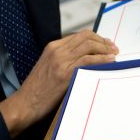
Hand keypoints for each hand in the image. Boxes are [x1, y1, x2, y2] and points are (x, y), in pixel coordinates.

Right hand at [0, 29, 117, 136]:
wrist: (25, 104)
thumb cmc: (37, 90)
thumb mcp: (48, 67)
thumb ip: (63, 59)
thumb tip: (86, 58)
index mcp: (52, 47)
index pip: (79, 35)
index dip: (96, 38)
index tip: (106, 44)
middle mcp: (57, 50)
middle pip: (86, 37)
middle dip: (103, 41)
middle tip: (113, 48)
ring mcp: (60, 61)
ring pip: (89, 46)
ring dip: (105, 49)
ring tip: (114, 54)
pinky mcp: (65, 73)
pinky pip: (88, 60)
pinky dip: (102, 59)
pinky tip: (109, 61)